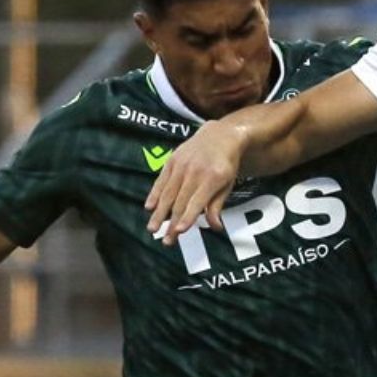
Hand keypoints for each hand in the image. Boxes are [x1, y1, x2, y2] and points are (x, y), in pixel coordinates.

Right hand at [145, 118, 250, 244]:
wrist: (219, 136)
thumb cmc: (226, 165)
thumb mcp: (228, 184)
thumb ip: (218, 205)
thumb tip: (215, 227)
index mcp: (212, 178)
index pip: (197, 202)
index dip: (188, 217)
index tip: (179, 231)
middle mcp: (195, 171)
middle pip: (180, 202)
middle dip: (172, 223)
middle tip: (166, 241)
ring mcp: (181, 165)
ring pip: (168, 193)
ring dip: (159, 213)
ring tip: (152, 229)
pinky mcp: (171, 161)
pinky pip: (161, 180)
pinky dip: (154, 194)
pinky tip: (149, 207)